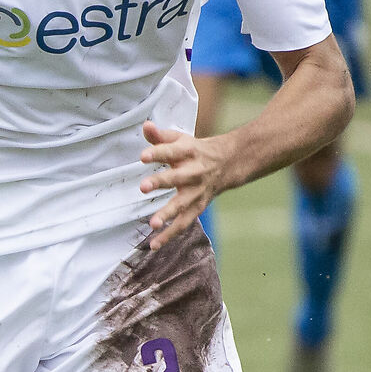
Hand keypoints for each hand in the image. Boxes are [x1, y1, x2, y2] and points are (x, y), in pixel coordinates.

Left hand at [137, 121, 236, 247]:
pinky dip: (170, 235)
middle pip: (177, 178)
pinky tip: (154, 245)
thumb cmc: (194, 150)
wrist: (228, 163)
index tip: (143, 156)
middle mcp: (194, 172)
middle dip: (161, 182)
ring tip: (153, 224)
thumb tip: (145, 126)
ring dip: (167, 214)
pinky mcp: (197, 207)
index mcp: (188, 152)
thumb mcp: (180, 139)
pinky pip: (183, 223)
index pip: (170, 151)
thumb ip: (160, 135)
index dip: (157, 153)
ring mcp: (196, 192)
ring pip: (182, 205)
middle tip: (143, 187)